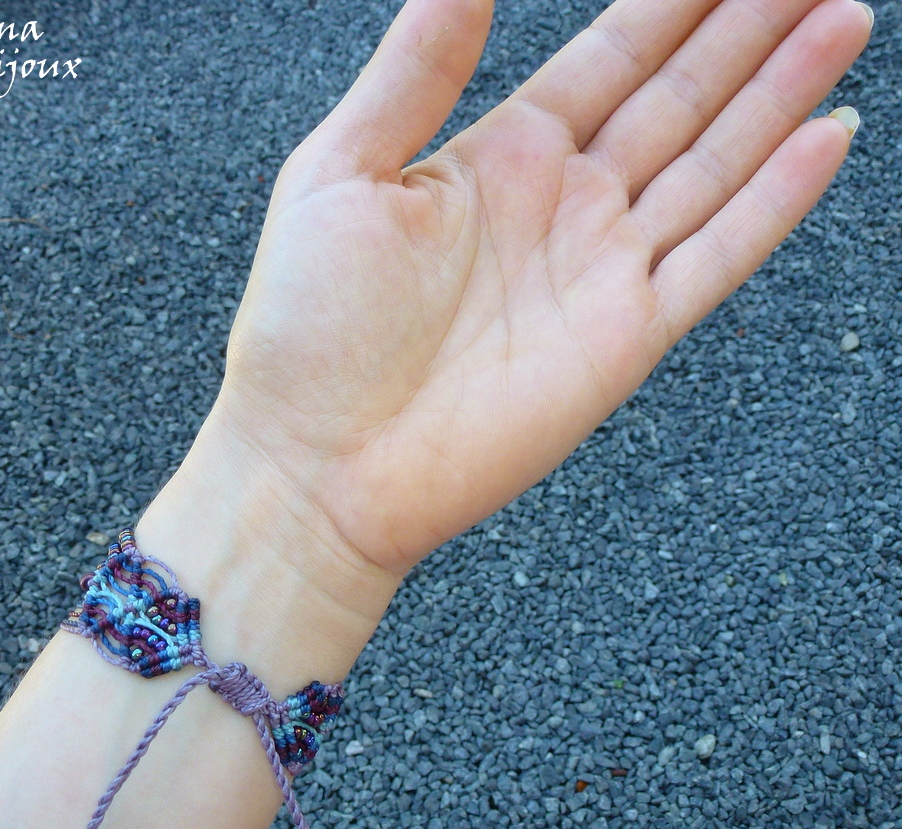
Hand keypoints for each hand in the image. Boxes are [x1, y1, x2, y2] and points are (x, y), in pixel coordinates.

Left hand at [213, 0, 870, 577]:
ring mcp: (601, 274)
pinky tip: (828, 136)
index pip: (610, 57)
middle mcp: (562, 208)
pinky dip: (776, 201)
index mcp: (499, 159)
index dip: (674, 0)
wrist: (321, 461)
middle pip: (679, 97)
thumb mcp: (340, 172)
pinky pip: (719, 258)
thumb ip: (414, 70)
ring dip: (782, 91)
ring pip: (715, 164)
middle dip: (748, 27)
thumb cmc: (307, 327)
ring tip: (841, 17)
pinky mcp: (625, 341)